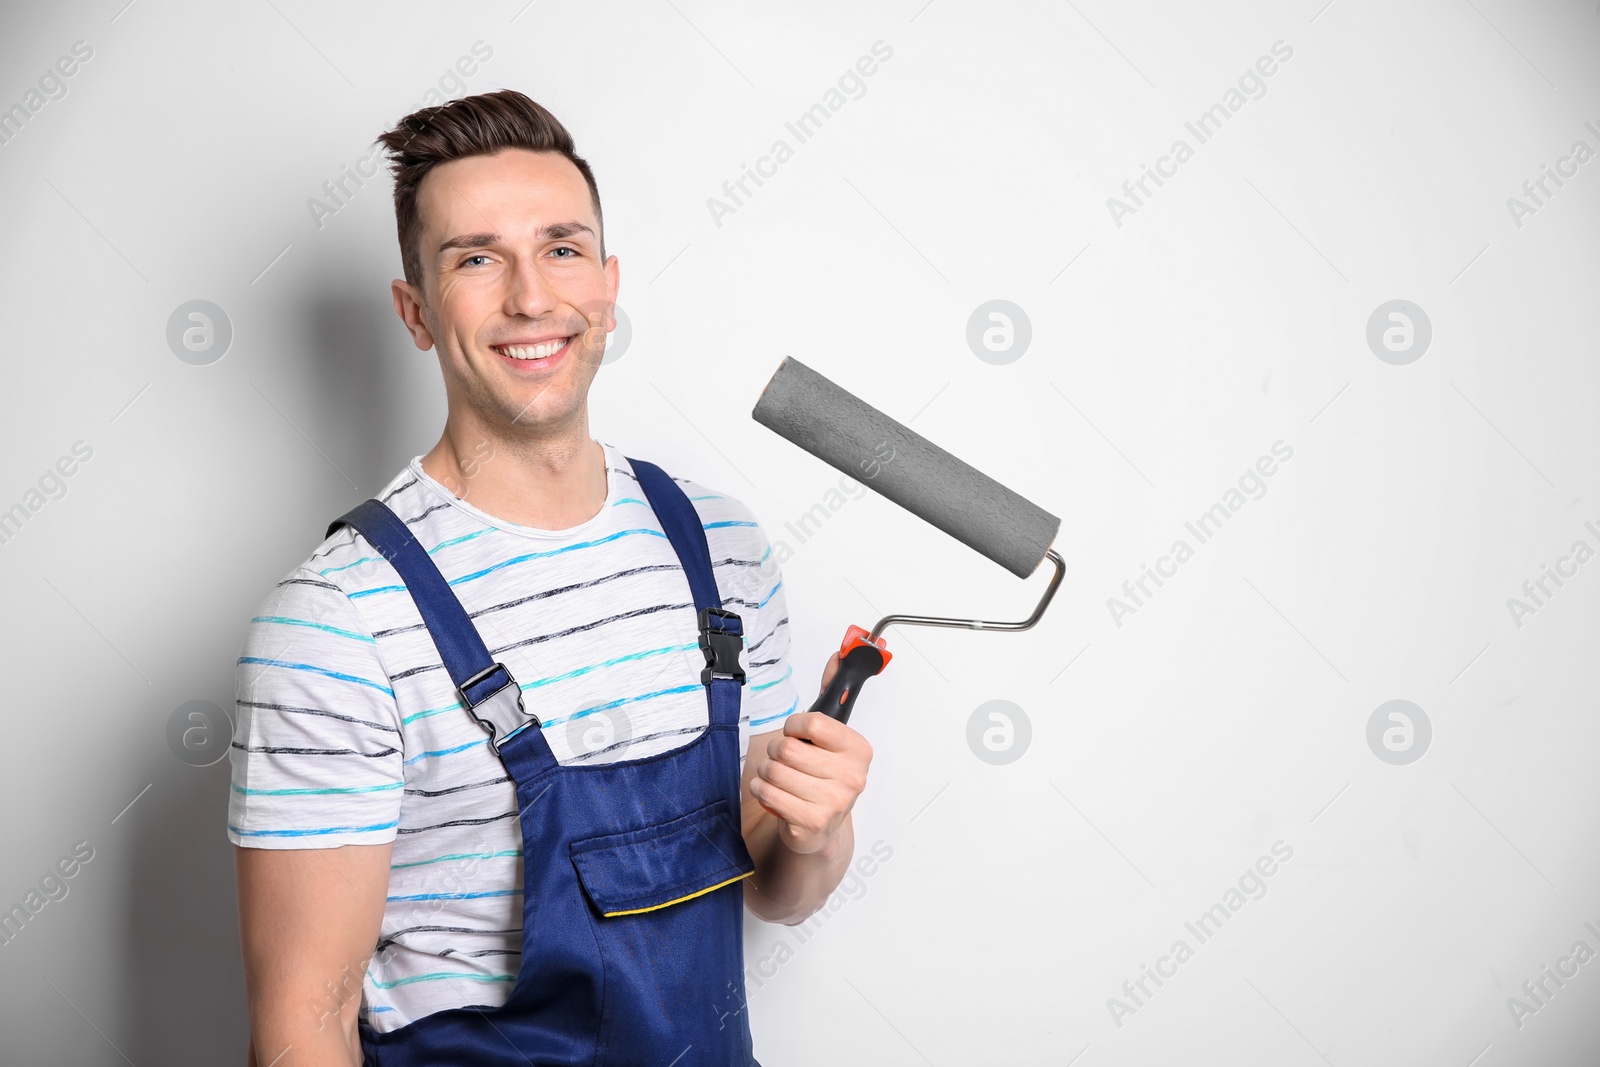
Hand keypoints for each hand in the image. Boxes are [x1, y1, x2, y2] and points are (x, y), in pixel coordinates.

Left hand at [748, 652, 872, 855]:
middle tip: (785, 760)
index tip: (797, 733)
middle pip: (787, 748)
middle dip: (776, 752)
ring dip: (766, 772)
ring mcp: (834, 802)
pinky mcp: (812, 823)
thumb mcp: (831, 736)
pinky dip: (761, 790)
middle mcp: (852, 776)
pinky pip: (768, 793)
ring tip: (778, 778)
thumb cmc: (822, 778)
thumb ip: (833, 693)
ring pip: (774, 771)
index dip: (794, 726)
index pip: (812, 722)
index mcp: (858, 749)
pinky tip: (772, 792)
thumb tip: (840, 654)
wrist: (820, 829)